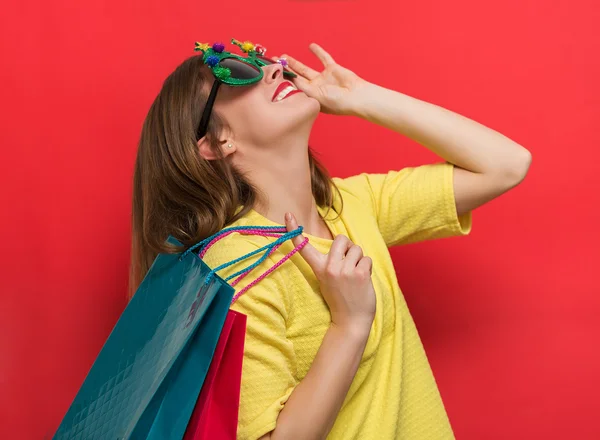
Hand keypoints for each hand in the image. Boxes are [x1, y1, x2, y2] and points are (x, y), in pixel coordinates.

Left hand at [275, 43, 368, 115]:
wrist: (356, 97)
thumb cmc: (337, 102)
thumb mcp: (315, 96)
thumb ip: (302, 86)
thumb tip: (289, 78)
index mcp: (310, 97)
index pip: (293, 86)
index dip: (283, 79)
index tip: (273, 72)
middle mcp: (315, 88)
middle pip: (297, 76)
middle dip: (286, 69)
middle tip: (274, 61)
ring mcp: (323, 78)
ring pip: (305, 68)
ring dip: (295, 62)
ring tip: (284, 56)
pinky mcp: (332, 69)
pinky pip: (324, 59)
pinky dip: (318, 52)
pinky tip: (311, 46)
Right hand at [285, 212, 375, 331]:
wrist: (351, 320)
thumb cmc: (340, 298)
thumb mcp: (326, 279)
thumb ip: (330, 262)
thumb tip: (341, 242)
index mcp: (319, 268)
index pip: (304, 247)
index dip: (295, 230)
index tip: (288, 215)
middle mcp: (330, 267)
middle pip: (341, 239)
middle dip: (348, 248)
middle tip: (348, 262)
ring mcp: (345, 270)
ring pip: (357, 249)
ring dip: (359, 259)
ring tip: (355, 275)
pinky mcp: (360, 274)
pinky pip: (367, 259)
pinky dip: (368, 268)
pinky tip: (363, 280)